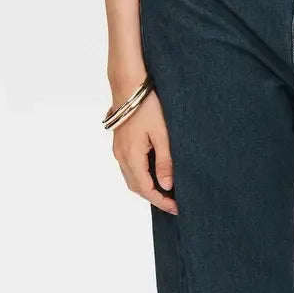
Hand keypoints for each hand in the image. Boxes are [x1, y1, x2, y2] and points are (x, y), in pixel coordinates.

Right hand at [111, 88, 177, 214]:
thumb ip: (164, 161)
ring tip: (165, 189)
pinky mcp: (119, 142)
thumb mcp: (162, 133)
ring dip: (146, 186)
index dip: (160, 201)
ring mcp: (118, 149)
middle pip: (136, 187)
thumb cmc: (147, 106)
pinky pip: (129, 166)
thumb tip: (166, 186)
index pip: (145, 189)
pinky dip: (140, 174)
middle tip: (172, 202)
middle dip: (153, 197)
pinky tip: (153, 170)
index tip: (175, 208)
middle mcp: (121, 156)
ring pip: (131, 177)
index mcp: (131, 156)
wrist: (129, 84)